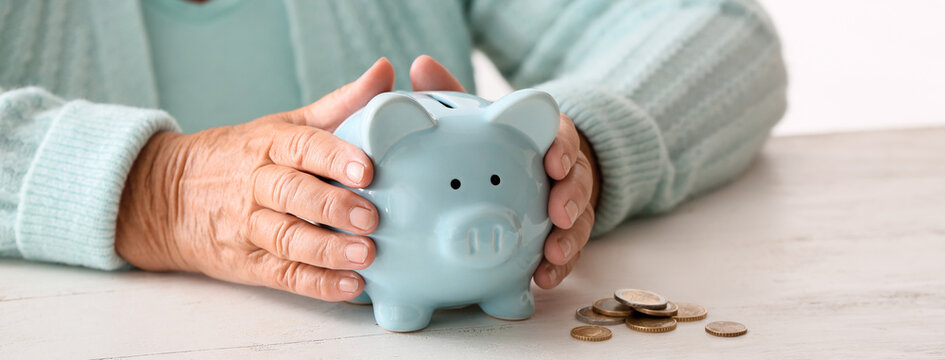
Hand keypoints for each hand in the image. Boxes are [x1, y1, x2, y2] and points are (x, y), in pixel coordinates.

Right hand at [116, 58, 396, 300]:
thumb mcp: (286, 124)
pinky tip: (349, 287)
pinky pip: (283, 275)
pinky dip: (316, 284)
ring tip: (366, 255)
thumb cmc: (244, 156)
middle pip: (292, 193)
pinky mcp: (248, 263)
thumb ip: (340, 104)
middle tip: (371, 217)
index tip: (367, 169)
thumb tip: (384, 71)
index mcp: (268, 145)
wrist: (168, 196)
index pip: (301, 146)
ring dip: (327, 251)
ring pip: (287, 238)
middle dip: (332, 206)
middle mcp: (256, 185)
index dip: (334, 157)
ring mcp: (249, 226)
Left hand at [409, 55, 600, 288]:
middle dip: (572, 197)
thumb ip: (453, 94)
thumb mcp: (480, 118)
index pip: (564, 138)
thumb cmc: (500, 143)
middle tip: (557, 214)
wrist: (532, 172)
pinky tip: (541, 279)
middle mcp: (566, 172)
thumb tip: (420, 66)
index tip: (554, 162)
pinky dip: (557, 266)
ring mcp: (569, 207)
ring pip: (580, 221)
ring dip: (568, 240)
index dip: (562, 149)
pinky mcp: (563, 237)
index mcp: (550, 139)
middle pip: (579, 182)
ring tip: (551, 257)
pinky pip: (565, 253)